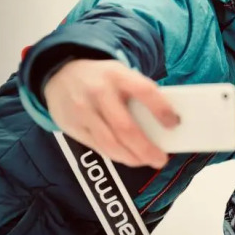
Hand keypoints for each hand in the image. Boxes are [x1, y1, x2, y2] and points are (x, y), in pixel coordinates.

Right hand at [44, 59, 178, 168]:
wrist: (60, 73)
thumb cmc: (103, 78)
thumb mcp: (121, 74)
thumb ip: (139, 93)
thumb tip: (166, 121)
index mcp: (117, 75)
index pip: (144, 91)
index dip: (161, 108)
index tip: (174, 123)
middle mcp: (99, 92)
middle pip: (126, 127)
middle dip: (146, 148)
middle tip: (161, 159)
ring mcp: (83, 111)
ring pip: (110, 143)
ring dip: (132, 157)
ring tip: (147, 161)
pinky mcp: (72, 127)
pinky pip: (98, 147)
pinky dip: (116, 156)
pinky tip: (129, 158)